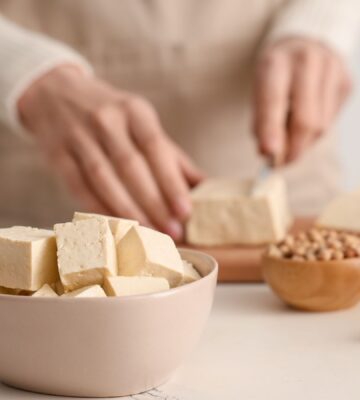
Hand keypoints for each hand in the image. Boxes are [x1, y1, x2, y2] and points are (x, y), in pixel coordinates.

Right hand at [18, 65, 203, 239]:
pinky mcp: (56, 154)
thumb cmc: (112, 115)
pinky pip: (79, 187)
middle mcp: (106, 120)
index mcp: (134, 110)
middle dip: (153, 202)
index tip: (185, 211)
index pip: (156, 147)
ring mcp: (78, 136)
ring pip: (104, 179)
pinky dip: (98, 208)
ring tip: (148, 233)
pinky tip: (115, 226)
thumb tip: (205, 185)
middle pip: (131, 167)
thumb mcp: (142, 123)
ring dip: (127, 210)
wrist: (55, 95)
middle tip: (171, 231)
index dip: (171, 181)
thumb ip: (172, 154)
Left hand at [253, 38, 351, 163]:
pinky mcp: (347, 82)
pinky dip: (315, 132)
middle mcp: (308, 61)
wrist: (305, 42)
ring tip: (290, 142)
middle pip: (305, 119)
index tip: (268, 154)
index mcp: (277, 61)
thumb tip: (268, 153)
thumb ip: (261, 120)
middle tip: (281, 163)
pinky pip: (330, 121)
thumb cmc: (275, 74)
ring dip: (303, 143)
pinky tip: (305, 125)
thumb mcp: (259, 89)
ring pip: (321, 125)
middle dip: (292, 149)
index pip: (274, 101)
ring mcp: (333, 70)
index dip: (271, 131)